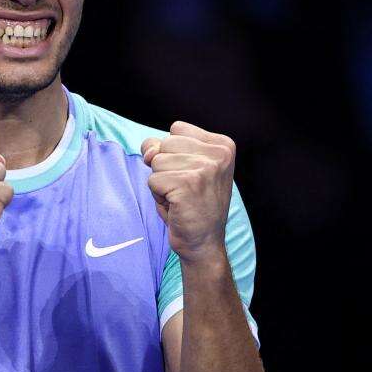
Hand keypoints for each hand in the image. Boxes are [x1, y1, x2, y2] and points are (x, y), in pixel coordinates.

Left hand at [141, 121, 235, 263]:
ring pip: (156, 161)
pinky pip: (153, 180)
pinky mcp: (189, 184)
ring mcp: (205, 168)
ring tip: (180, 197)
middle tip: (184, 189)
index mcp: (223, 145)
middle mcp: (219, 154)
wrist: (203, 243)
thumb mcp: (181, 167)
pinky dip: (158, 195)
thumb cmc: (191, 204)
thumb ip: (162, 148)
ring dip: (161, 182)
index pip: (177, 129)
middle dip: (165, 168)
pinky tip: (176, 206)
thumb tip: (148, 150)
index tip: (190, 175)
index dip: (173, 152)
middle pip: (165, 143)